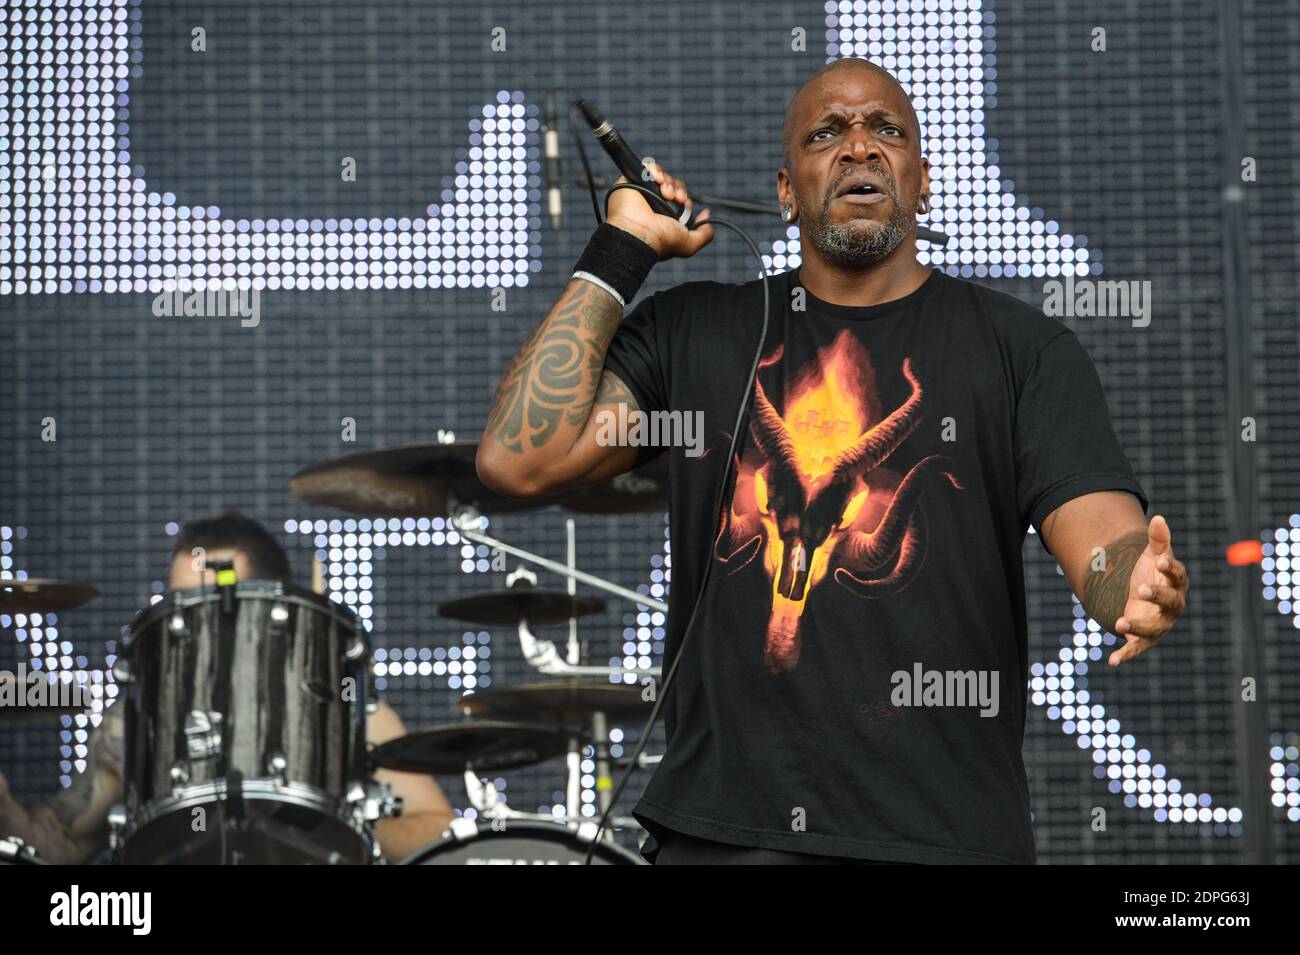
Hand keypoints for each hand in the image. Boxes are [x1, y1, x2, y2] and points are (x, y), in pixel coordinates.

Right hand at [605, 161, 712, 259]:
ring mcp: (642, 192)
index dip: (684, 198)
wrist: (637, 233)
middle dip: (678, 189)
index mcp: (664, 216)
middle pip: (672, 185)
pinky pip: (646, 167)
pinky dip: (655, 171)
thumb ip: (704, 234)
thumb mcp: (689, 244)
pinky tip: (657, 180)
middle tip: (675, 199)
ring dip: (668, 182)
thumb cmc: (659, 241)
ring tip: (665, 193)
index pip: (679, 198)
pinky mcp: (631, 182)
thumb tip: (707, 217)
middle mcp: (653, 204)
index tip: (683, 203)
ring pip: (662, 176)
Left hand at [1109, 514, 1188, 665]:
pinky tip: (1112, 661)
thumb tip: (1158, 518)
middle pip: (1170, 603)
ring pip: (1153, 628)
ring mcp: (1159, 624)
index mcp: (1176, 584)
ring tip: (1119, 622)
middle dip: (1157, 596)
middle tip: (1141, 589)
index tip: (1162, 560)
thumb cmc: (1152, 573)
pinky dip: (1125, 655)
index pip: (1178, 576)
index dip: (1172, 569)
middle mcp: (1172, 606)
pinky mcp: (1144, 638)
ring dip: (1138, 626)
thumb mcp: (1153, 555)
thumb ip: (1158, 539)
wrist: (1141, 596)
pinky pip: (1136, 648)